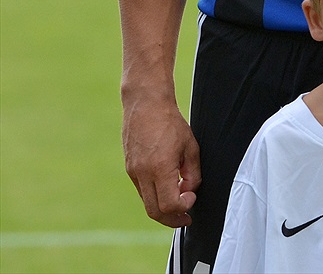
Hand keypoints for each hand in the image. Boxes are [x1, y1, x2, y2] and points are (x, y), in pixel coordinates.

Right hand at [122, 97, 201, 227]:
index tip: (192, 198)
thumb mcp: (190, 146)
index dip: (183, 208)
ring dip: (163, 208)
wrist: (146, 103)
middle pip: (154, 212)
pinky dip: (154, 194)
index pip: (169, 205)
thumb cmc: (170, 122)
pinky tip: (167, 185)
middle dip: (172, 219)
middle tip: (186, 217)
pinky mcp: (129, 168)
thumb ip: (193, 173)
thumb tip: (189, 191)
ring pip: (147, 202)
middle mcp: (143, 173)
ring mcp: (133, 172)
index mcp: (159, 167)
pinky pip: (142, 190)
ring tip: (179, 199)